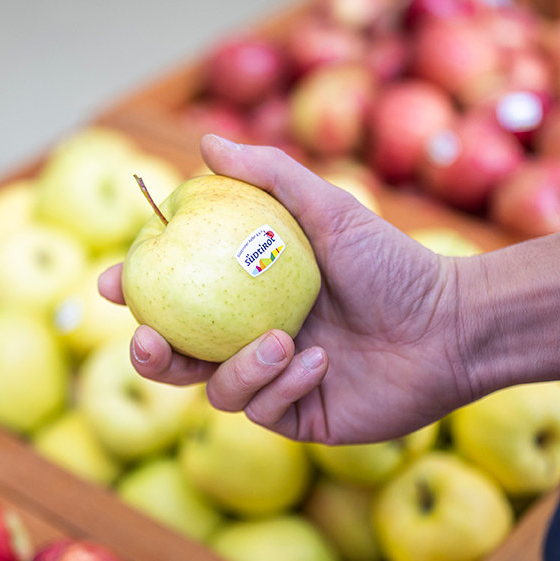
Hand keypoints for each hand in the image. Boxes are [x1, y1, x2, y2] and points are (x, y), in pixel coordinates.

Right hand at [99, 135, 478, 443]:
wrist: (450, 326)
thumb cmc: (394, 263)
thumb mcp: (329, 209)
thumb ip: (268, 176)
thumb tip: (205, 142)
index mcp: (247, 292)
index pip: (174, 294)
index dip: (133, 292)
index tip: (109, 282)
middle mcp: (251, 337)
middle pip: (176, 356)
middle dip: (149, 355)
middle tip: (149, 339)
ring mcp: (273, 381)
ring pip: (216, 389)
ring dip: (238, 369)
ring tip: (282, 341)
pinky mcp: (300, 418)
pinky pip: (263, 410)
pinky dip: (283, 386)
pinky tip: (321, 364)